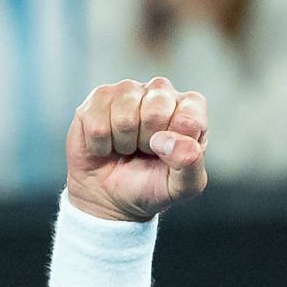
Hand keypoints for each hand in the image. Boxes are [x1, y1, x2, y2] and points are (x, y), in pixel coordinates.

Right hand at [65, 77, 208, 221]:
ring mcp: (128, 91)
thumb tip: (175, 142)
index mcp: (190, 109)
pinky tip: (106, 145)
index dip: (175, 143)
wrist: (109, 196)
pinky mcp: (98, 97)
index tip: (168, 154)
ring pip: (124, 117)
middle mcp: (161, 92)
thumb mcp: (182, 186)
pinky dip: (100, 145)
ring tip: (127, 148)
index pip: (190, 117)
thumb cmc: (151, 185)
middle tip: (145, 151)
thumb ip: (190, 165)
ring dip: (124, 143)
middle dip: (147, 142)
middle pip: (156, 111)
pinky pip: (97, 124)